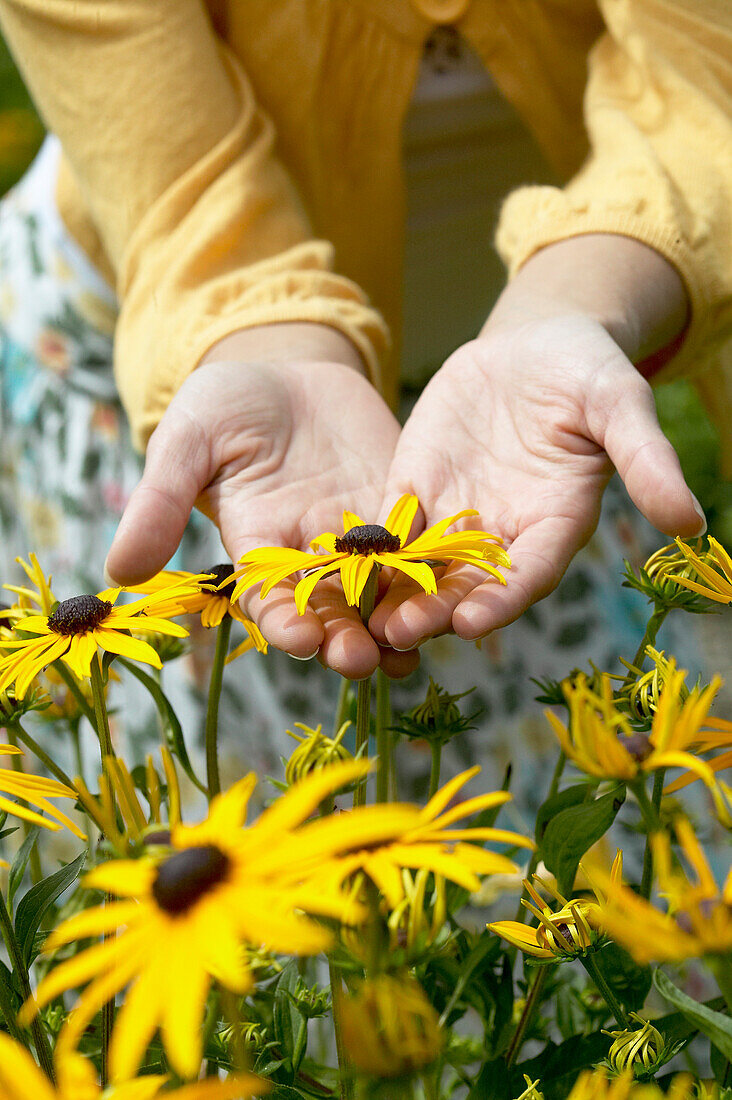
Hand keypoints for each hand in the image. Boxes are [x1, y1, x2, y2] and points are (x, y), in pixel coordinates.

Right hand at [105, 325, 417, 678]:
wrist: (288, 369)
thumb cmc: (225, 403)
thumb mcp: (186, 441)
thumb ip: (160, 502)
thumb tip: (117, 573)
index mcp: (257, 548)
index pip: (268, 598)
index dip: (280, 620)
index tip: (298, 638)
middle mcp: (310, 557)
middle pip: (329, 609)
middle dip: (343, 637)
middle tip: (361, 659)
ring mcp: (358, 538)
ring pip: (379, 592)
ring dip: (394, 620)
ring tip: (414, 644)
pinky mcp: (399, 511)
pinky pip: (418, 550)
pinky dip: (432, 575)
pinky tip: (454, 594)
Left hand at [370, 310, 705, 649]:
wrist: (533, 346)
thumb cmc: (587, 372)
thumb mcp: (621, 404)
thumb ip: (646, 462)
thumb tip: (693, 523)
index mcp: (555, 523)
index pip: (529, 573)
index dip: (504, 599)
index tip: (475, 623)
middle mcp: (503, 532)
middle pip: (469, 583)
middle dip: (437, 609)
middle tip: (403, 632)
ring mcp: (455, 514)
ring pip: (423, 566)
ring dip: (396, 594)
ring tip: (366, 619)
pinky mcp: (416, 489)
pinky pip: (389, 525)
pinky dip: (367, 548)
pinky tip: (335, 564)